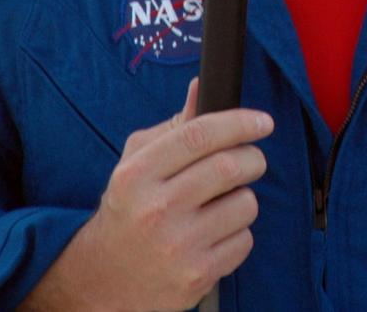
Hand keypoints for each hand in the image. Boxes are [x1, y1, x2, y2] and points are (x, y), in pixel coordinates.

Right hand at [20, 78, 272, 310]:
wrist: (103, 279)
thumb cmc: (128, 210)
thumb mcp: (137, 164)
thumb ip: (173, 128)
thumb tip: (199, 87)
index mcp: (137, 174)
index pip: (199, 135)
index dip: (239, 122)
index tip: (263, 122)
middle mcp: (156, 209)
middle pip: (229, 166)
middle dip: (253, 158)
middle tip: (251, 160)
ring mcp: (178, 246)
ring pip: (245, 204)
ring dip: (244, 198)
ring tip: (223, 203)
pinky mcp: (197, 276)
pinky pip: (245, 240)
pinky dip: (239, 233)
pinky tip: (215, 235)